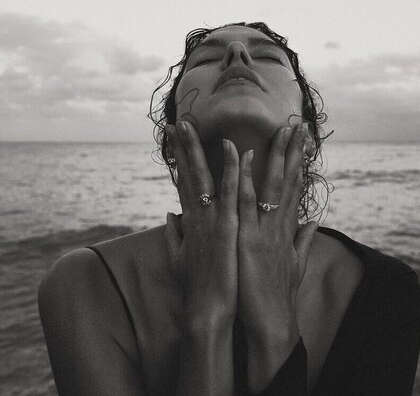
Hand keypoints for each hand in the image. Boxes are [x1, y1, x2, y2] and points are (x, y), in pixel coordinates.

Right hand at [164, 121, 239, 324]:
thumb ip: (174, 233)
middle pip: (187, 174)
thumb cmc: (198, 285)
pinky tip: (234, 150)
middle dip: (182, 147)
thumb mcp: (179, 257)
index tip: (174, 140)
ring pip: (204, 177)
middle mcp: (197, 215)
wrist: (207, 311)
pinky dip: (232, 170)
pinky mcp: (226, 227)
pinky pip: (231, 192)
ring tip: (192, 125)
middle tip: (178, 122)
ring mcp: (211, 219)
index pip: (183, 182)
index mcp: (190, 221)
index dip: (178, 160)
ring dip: (198, 149)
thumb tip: (170, 214)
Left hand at [237, 122, 317, 338]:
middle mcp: (279, 224)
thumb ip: (303, 239)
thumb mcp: (295, 263)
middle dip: (294, 151)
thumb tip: (313, 221)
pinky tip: (246, 155)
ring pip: (271, 184)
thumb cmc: (277, 294)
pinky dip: (246, 177)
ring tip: (281, 129)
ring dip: (275, 154)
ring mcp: (265, 229)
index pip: (294, 187)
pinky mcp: (248, 238)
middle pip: (288, 180)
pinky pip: (245, 202)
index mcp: (286, 228)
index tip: (301, 141)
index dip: (298, 162)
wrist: (270, 323)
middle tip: (298, 124)